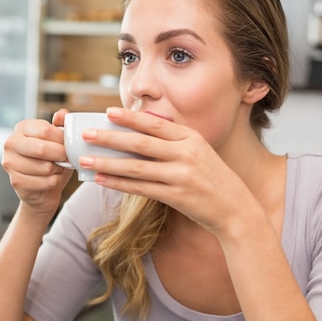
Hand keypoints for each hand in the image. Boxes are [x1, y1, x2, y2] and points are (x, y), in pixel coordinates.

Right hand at [1, 109, 73, 217]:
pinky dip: (55, 181)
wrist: (43, 188)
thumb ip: (60, 125)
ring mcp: (10, 163)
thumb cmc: (51, 159)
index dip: (62, 139)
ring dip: (59, 169)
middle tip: (68, 158)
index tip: (69, 144)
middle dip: (61, 155)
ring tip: (59, 168)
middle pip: (41, 148)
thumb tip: (63, 113)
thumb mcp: (58, 141)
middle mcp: (11, 143)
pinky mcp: (15, 181)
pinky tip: (54, 179)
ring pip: (45, 167)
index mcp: (22, 127)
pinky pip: (44, 182)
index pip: (45, 129)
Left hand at [76, 107, 251, 233]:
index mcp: (191, 137)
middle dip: (110, 138)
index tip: (107, 112)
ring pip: (136, 167)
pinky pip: (141, 189)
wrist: (235, 209)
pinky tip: (102, 180)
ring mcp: (181, 176)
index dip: (130, 117)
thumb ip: (173, 142)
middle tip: (86, 135)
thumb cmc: (212, 178)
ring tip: (85, 160)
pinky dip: (119, 184)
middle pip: (140, 143)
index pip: (155, 123)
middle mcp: (186, 154)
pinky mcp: (176, 196)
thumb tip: (137, 135)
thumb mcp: (199, 151)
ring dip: (107, 163)